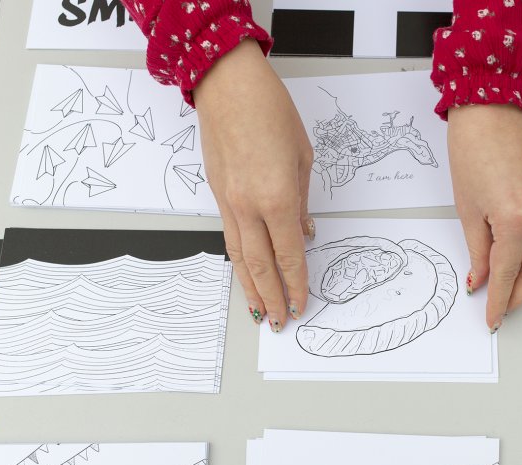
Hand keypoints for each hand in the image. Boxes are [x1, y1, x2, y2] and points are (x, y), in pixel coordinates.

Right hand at [194, 41, 313, 331]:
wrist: (226, 85)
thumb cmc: (270, 112)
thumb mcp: (302, 158)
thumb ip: (301, 201)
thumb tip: (304, 230)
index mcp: (276, 198)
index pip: (290, 255)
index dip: (297, 283)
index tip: (302, 303)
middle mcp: (248, 207)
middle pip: (261, 266)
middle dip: (272, 297)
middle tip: (279, 321)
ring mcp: (228, 203)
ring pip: (239, 257)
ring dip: (250, 288)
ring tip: (258, 311)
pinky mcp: (217, 195)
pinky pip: (229, 238)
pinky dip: (237, 262)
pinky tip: (244, 274)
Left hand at [448, 104, 521, 332]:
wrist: (491, 107)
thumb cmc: (472, 150)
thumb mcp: (467, 208)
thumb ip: (478, 250)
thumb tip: (481, 279)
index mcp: (516, 217)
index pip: (507, 272)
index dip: (498, 299)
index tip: (492, 317)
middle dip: (519, 294)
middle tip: (503, 309)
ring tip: (513, 290)